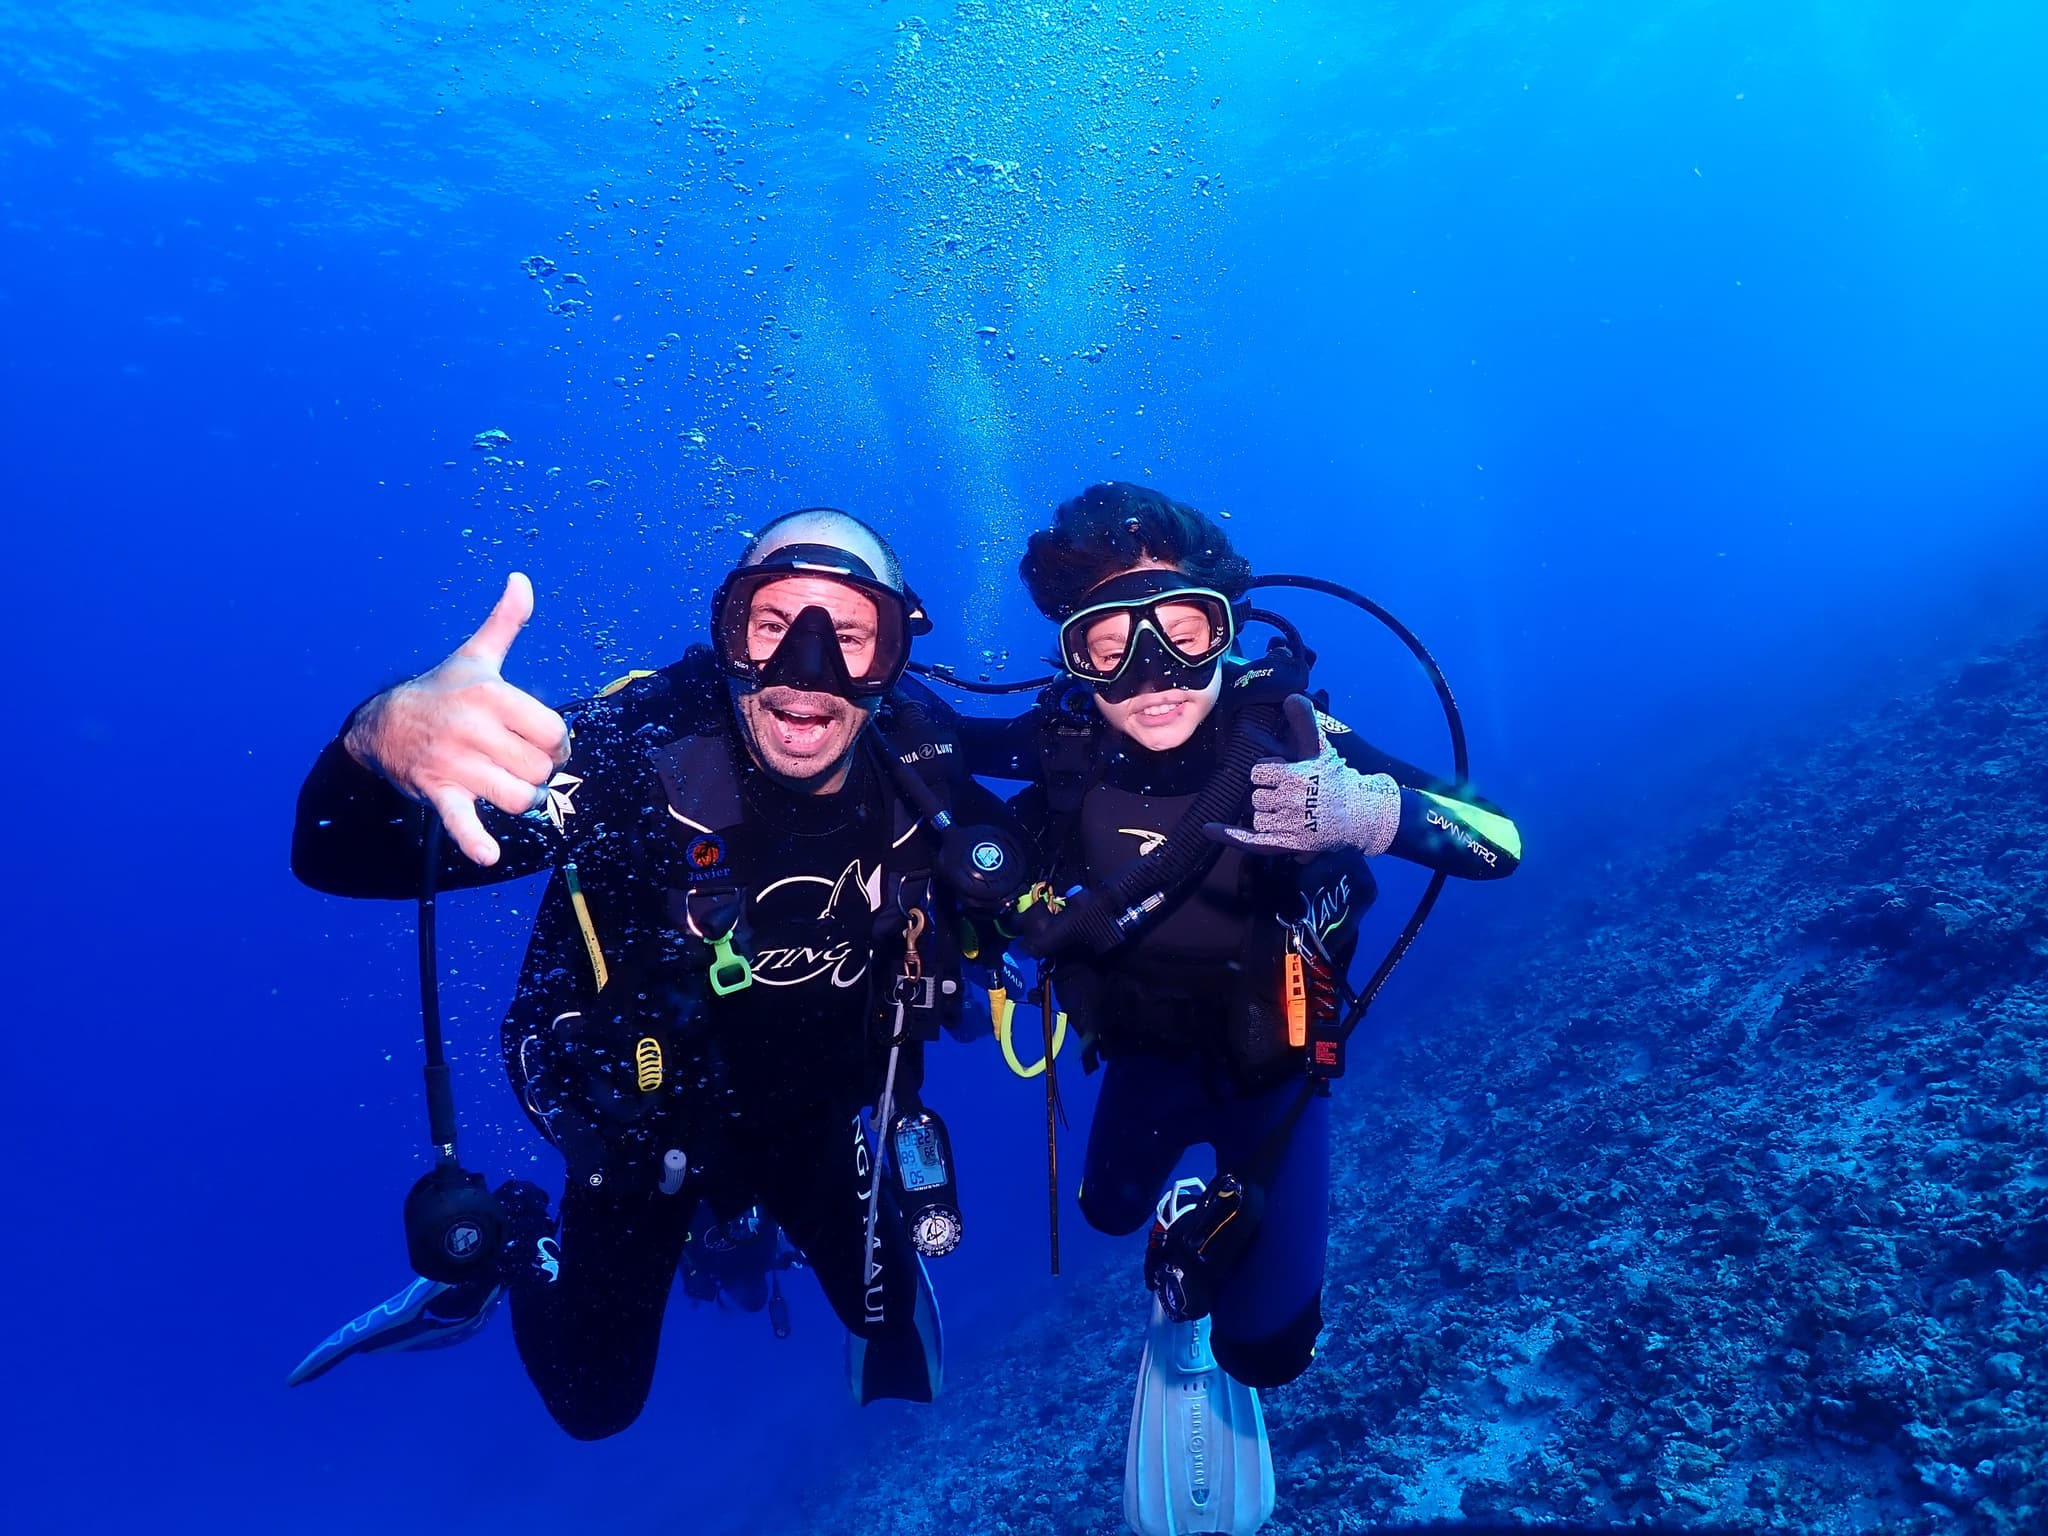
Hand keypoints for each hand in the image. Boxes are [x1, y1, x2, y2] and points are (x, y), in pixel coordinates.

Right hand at [345, 572, 571, 865]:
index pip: (553, 731)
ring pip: (518, 797)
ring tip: (507, 787)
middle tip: (521, 764)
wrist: (383, 724)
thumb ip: (505, 622)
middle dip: (539, 771)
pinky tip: (487, 852)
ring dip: (520, 799)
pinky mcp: (438, 793)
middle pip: (540, 768)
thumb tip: (522, 579)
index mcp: (490, 695)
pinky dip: (475, 840)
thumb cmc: (441, 691)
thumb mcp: (474, 655)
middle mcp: (473, 728)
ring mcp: (455, 763)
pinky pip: (462, 823)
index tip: (545, 743)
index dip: (558, 743)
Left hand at [1203, 694, 1400, 856]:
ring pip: (1256, 817)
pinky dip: (1229, 835)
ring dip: (1264, 814)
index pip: (1258, 773)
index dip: (1267, 774)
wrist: (1359, 815)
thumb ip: (1304, 723)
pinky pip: (1251, 840)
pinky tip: (1208, 829)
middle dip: (1267, 795)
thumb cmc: (1334, 779)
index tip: (1283, 776)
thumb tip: (1291, 696)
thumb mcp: (1320, 749)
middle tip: (1288, 796)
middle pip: (1255, 797)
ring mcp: (1290, 826)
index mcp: (1295, 776)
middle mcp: (1291, 802)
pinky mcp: (1289, 845)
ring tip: (1286, 812)